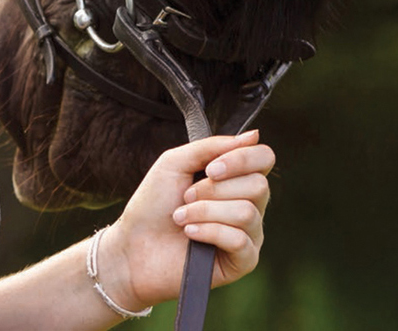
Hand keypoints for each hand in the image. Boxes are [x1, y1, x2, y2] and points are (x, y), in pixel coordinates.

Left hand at [99, 131, 273, 309]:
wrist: (133, 247)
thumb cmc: (153, 205)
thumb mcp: (176, 162)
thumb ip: (213, 147)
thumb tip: (254, 136)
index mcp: (237, 178)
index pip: (264, 158)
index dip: (242, 159)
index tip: (210, 169)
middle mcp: (250, 204)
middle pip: (258, 185)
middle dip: (214, 189)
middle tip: (186, 197)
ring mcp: (249, 234)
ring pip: (246, 212)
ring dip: (206, 211)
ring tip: (181, 217)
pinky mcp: (243, 261)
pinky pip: (240, 240)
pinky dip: (210, 232)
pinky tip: (190, 233)